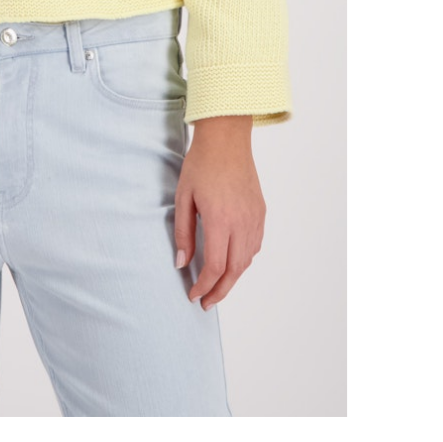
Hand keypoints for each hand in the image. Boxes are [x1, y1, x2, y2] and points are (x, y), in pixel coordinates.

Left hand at [174, 115, 264, 309]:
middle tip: (206, 302)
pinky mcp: (261, 212)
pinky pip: (255, 245)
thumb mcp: (183, 197)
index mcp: (220, 220)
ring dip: (232, 277)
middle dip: (219, 291)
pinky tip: (232, 261)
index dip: (204, 286)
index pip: (215, 266)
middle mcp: (242, 223)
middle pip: (234, 270)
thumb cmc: (201, 164)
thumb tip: (181, 263)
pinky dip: (244, 260)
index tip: (193, 295)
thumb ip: (183, 233)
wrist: (226, 139)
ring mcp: (254, 218)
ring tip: (216, 286)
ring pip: (247, 260)